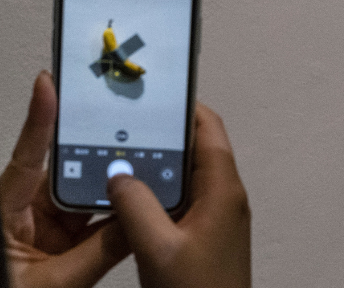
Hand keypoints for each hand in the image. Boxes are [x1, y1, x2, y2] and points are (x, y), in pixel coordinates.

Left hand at [0, 71, 128, 287]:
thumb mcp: (56, 285)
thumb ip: (99, 252)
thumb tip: (139, 220)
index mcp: (2, 215)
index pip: (27, 158)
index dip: (40, 119)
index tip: (50, 82)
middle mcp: (20, 216)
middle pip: (64, 174)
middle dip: (96, 157)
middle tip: (125, 128)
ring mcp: (39, 230)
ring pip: (82, 198)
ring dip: (110, 190)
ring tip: (142, 170)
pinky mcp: (56, 246)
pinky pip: (90, 223)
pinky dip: (112, 218)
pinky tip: (137, 206)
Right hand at [107, 104, 250, 287]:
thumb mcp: (158, 247)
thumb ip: (134, 205)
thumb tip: (118, 173)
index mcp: (223, 190)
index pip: (208, 129)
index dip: (183, 107)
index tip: (154, 95)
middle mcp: (225, 199)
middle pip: (196, 149)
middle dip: (164, 134)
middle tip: (129, 123)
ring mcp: (216, 219)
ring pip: (186, 177)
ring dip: (158, 166)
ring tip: (121, 155)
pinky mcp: (205, 237)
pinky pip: (182, 202)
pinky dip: (158, 193)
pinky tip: (129, 199)